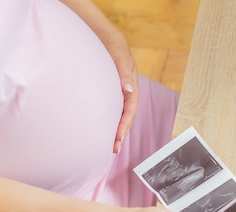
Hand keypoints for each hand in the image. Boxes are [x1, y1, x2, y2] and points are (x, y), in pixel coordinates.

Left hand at [58, 0, 139, 153]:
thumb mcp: (119, 58)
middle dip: (121, 133)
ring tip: (110, 145)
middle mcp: (127, 92)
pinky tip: (104, 129)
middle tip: (113, 149)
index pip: (131, 109)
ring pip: (120, 115)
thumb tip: (129, 91)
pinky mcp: (111, 94)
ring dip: (117, 130)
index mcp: (132, 85)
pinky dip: (111, 121)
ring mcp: (119, 93)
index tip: (117, 138)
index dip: (125, 124)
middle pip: (127, 116)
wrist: (106, 39)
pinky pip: (113, 110)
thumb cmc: (112, 48)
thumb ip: (124, 73)